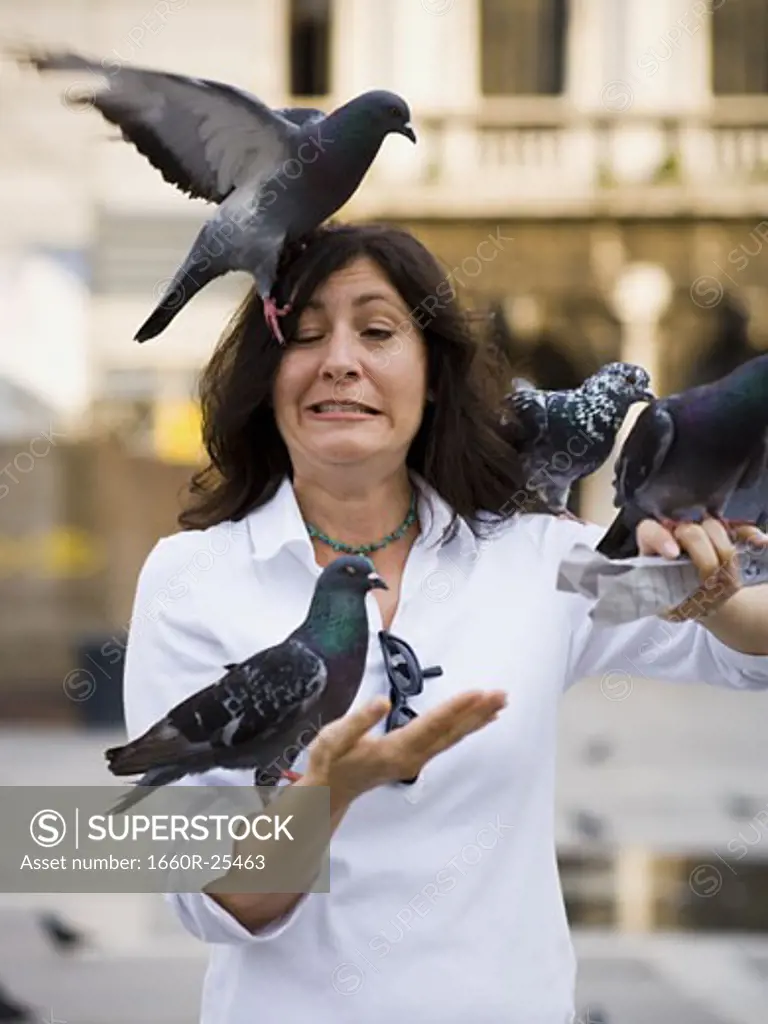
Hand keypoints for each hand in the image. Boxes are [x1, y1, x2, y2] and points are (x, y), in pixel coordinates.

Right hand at [302, 690, 506, 803]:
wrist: (329, 793)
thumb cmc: (330, 764)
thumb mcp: (333, 740)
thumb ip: (358, 721)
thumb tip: (382, 701)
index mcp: (394, 750)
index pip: (431, 725)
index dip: (455, 708)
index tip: (477, 693)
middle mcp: (411, 757)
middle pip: (451, 732)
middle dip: (477, 712)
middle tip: (501, 695)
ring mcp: (416, 760)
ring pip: (452, 737)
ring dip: (476, 719)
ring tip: (499, 703)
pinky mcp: (415, 758)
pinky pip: (446, 741)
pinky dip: (465, 727)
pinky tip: (477, 719)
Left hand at [636, 516, 767, 620]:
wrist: (697, 597)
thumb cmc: (672, 598)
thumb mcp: (658, 602)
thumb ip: (652, 597)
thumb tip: (649, 597)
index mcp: (654, 547)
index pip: (650, 531)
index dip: (661, 538)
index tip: (672, 554)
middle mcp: (676, 534)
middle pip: (689, 530)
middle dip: (700, 551)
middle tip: (706, 574)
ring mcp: (702, 533)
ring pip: (713, 527)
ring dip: (723, 548)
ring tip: (725, 574)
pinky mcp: (724, 535)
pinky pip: (740, 529)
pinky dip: (750, 534)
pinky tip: (761, 542)